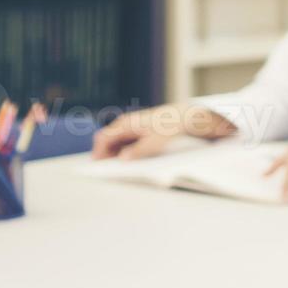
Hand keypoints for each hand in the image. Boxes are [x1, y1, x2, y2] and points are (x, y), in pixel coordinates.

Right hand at [91, 104, 233, 159]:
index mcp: (126, 124)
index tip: (99, 168)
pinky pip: (126, 143)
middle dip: (105, 155)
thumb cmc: (172, 125)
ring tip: (119, 169)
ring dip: (115, 154)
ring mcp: (133, 128)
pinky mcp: (140, 132)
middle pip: (107, 141)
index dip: (99, 154)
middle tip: (108, 171)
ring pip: (116, 143)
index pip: (103, 139)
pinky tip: (131, 161)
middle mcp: (127, 124)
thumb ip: (138, 151)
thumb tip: (124, 158)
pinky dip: (125, 152)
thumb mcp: (155, 141)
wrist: (189, 116)